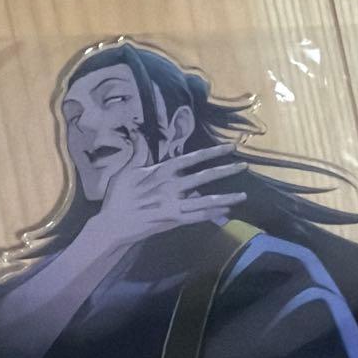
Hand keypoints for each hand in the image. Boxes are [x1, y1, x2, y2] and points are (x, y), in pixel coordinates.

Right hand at [87, 134, 247, 249]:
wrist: (113, 224)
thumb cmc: (119, 198)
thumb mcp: (127, 172)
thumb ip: (139, 154)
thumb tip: (136, 133)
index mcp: (162, 171)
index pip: (192, 158)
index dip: (212, 152)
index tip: (229, 147)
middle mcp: (172, 186)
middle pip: (205, 177)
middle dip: (226, 171)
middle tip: (244, 165)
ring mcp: (174, 204)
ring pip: (206, 200)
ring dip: (226, 197)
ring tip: (244, 195)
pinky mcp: (174, 221)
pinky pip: (198, 217)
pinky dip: (212, 215)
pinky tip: (226, 212)